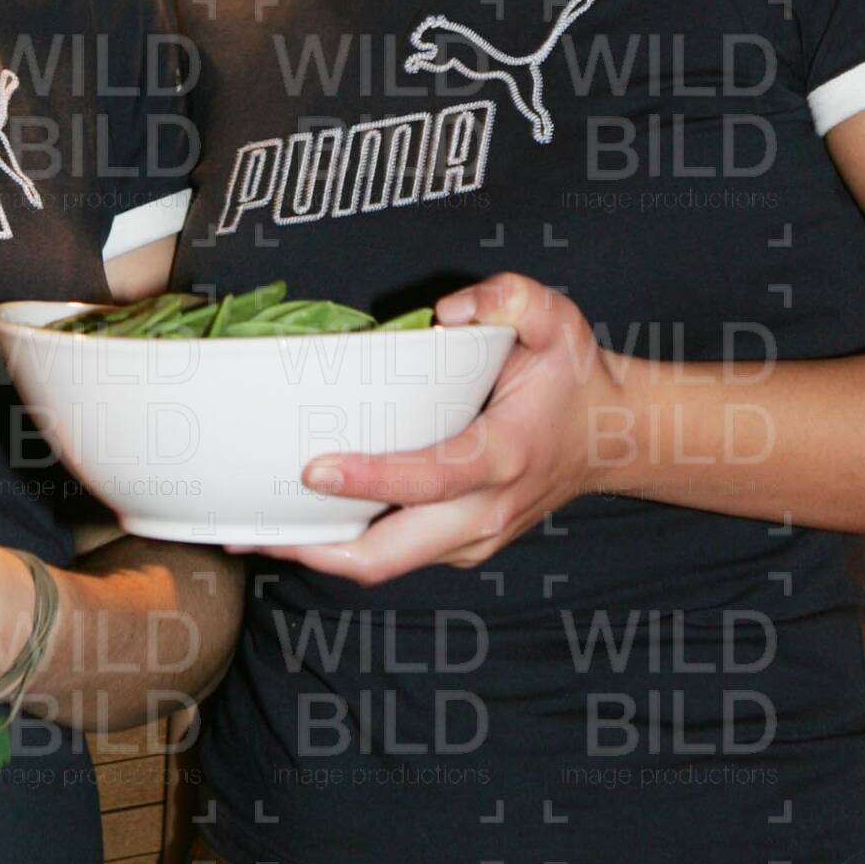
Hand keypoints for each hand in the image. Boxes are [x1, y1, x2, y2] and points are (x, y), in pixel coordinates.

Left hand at [259, 274, 617, 583]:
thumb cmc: (573, 378)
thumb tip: (449, 312)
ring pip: (385, 564)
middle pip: (389, 556)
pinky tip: (302, 520)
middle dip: (315, 548)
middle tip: (249, 527)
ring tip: (252, 528)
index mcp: (502, 458)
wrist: (615, 440)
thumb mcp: (555, 320)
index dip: (370, 479)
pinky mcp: (459, 545)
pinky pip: (395, 555)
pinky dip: (346, 544)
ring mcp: (471, 538)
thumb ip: (509, 299)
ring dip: (320, 552)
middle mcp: (484, 512)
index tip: (314, 469)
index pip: (429, 479)